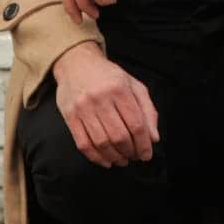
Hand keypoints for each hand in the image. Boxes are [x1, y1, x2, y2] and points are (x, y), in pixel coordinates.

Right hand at [52, 44, 158, 167]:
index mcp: (119, 89)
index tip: (146, 154)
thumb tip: (153, 138)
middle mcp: (100, 98)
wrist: (76, 62)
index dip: (144, 144)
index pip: (136, 124)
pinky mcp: (69, 116)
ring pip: (101, 142)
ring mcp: (83, 108)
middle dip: (130, 152)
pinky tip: (106, 160)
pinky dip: (96, 157)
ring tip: (122, 160)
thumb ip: (147, 110)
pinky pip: (83, 144)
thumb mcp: (134, 85)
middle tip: (134, 157)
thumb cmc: (109, 76)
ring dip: (115, 157)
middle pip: (119, 136)